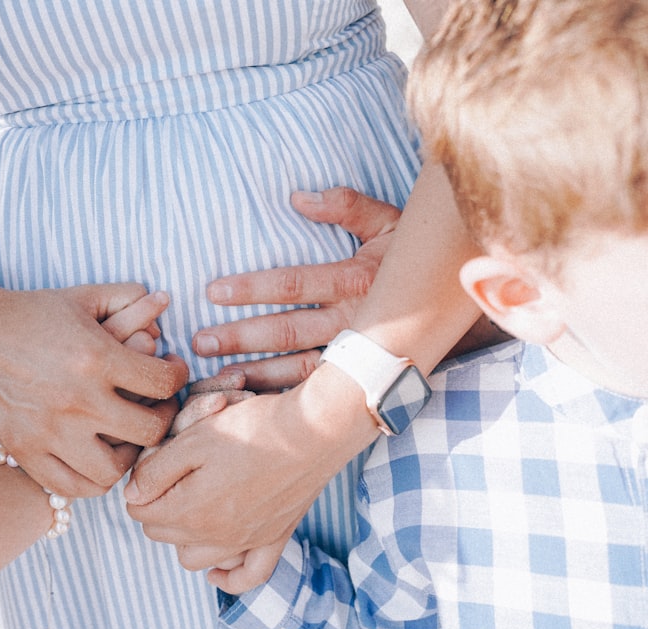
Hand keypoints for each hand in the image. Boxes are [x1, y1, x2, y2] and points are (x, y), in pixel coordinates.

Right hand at [0, 281, 187, 497]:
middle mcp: (77, 400)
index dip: (178, 377)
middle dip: (164, 418)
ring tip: (127, 438)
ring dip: (130, 457)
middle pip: (150, 430)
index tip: (171, 372)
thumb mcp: (80, 296)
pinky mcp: (26, 451)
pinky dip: (91, 480)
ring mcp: (51, 432)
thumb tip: (163, 302)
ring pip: (114, 470)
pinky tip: (96, 458)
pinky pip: (72, 487)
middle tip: (158, 407)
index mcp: (96, 357)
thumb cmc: (29, 311)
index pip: (164, 384)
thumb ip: (127, 297)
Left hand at [125, 362, 375, 587]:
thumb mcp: (195, 438)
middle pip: (163, 534)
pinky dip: (228, 576)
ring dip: (183, 539)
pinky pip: (248, 577)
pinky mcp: (274, 539)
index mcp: (191, 510)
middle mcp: (216, 536)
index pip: (140, 511)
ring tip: (187, 509)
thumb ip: (156, 472)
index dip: (139, 485)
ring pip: (194, 559)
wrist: (315, 430)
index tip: (153, 463)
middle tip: (167, 477)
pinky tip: (216, 568)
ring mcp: (247, 541)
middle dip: (156, 508)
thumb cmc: (254, 428)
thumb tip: (131, 496)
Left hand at [192, 187, 401, 390]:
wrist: (461, 306)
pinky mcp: (361, 376)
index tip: (212, 291)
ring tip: (216, 375)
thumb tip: (298, 196)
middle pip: (287, 332)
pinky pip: (319, 390)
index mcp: (356, 280)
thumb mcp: (390, 222)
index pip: (293, 285)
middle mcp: (354, 321)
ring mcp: (358, 354)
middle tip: (200, 342)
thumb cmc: (415, 259)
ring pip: (299, 369)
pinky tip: (253, 398)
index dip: (251, 288)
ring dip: (256, 372)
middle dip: (241, 338)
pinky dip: (285, 396)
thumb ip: (347, 205)